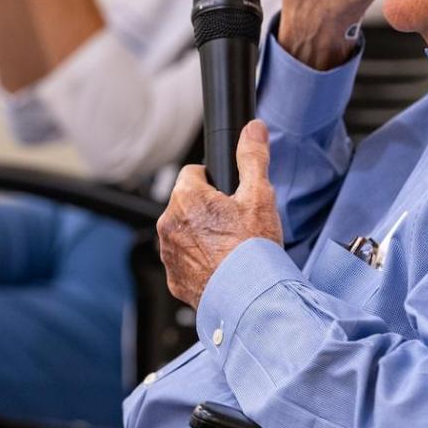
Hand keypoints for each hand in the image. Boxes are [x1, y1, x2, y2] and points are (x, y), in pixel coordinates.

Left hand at [156, 120, 282, 307]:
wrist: (250, 298)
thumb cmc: (253, 249)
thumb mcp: (259, 195)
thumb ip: (253, 157)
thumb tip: (253, 129)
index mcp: (185, 198)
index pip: (193, 173)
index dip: (214, 182)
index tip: (230, 196)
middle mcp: (168, 224)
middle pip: (188, 204)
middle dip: (208, 210)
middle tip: (235, 225)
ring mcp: (168, 253)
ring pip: (185, 233)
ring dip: (202, 236)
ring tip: (231, 248)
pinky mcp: (174, 278)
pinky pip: (185, 262)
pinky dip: (199, 262)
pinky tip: (222, 267)